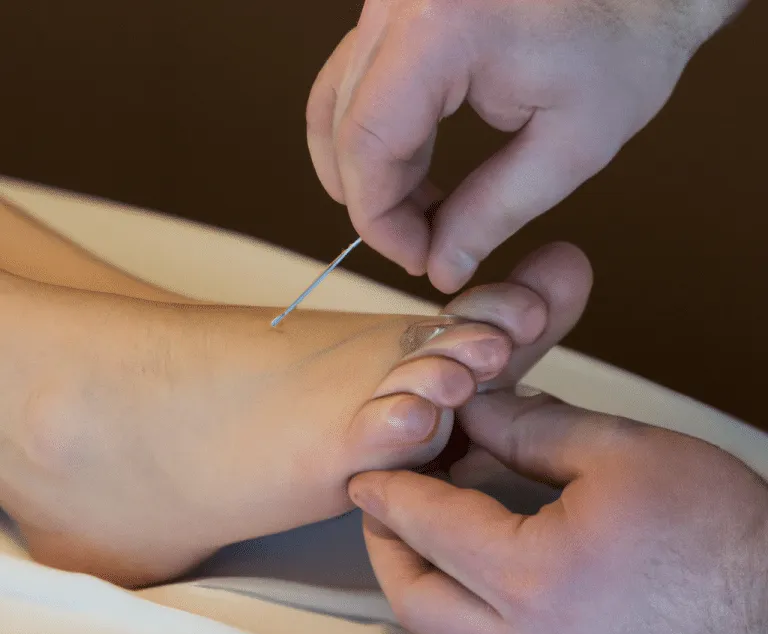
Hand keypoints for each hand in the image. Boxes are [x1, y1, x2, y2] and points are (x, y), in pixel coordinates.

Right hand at [307, 0, 739, 292]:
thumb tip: (440, 267)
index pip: (365, 143)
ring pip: (338, 106)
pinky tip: (417, 174)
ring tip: (425, 214)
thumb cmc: (626, 39)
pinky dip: (378, 139)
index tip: (416, 259)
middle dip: (374, 202)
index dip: (379, 219)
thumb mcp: (569, 146)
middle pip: (342, 126)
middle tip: (423, 246)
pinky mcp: (401, 8)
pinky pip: (359, 83)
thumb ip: (493, 213)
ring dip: (372, 174)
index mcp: (442, 26)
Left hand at [349, 389, 767, 633]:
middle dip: (384, 540)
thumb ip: (531, 429)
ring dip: (411, 579)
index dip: (390, 488)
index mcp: (536, 577)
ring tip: (417, 529)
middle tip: (383, 497)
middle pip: (412, 594)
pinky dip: (447, 612)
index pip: (429, 525)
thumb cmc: (719, 533)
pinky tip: (461, 572)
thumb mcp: (622, 451)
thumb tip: (475, 411)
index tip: (368, 468)